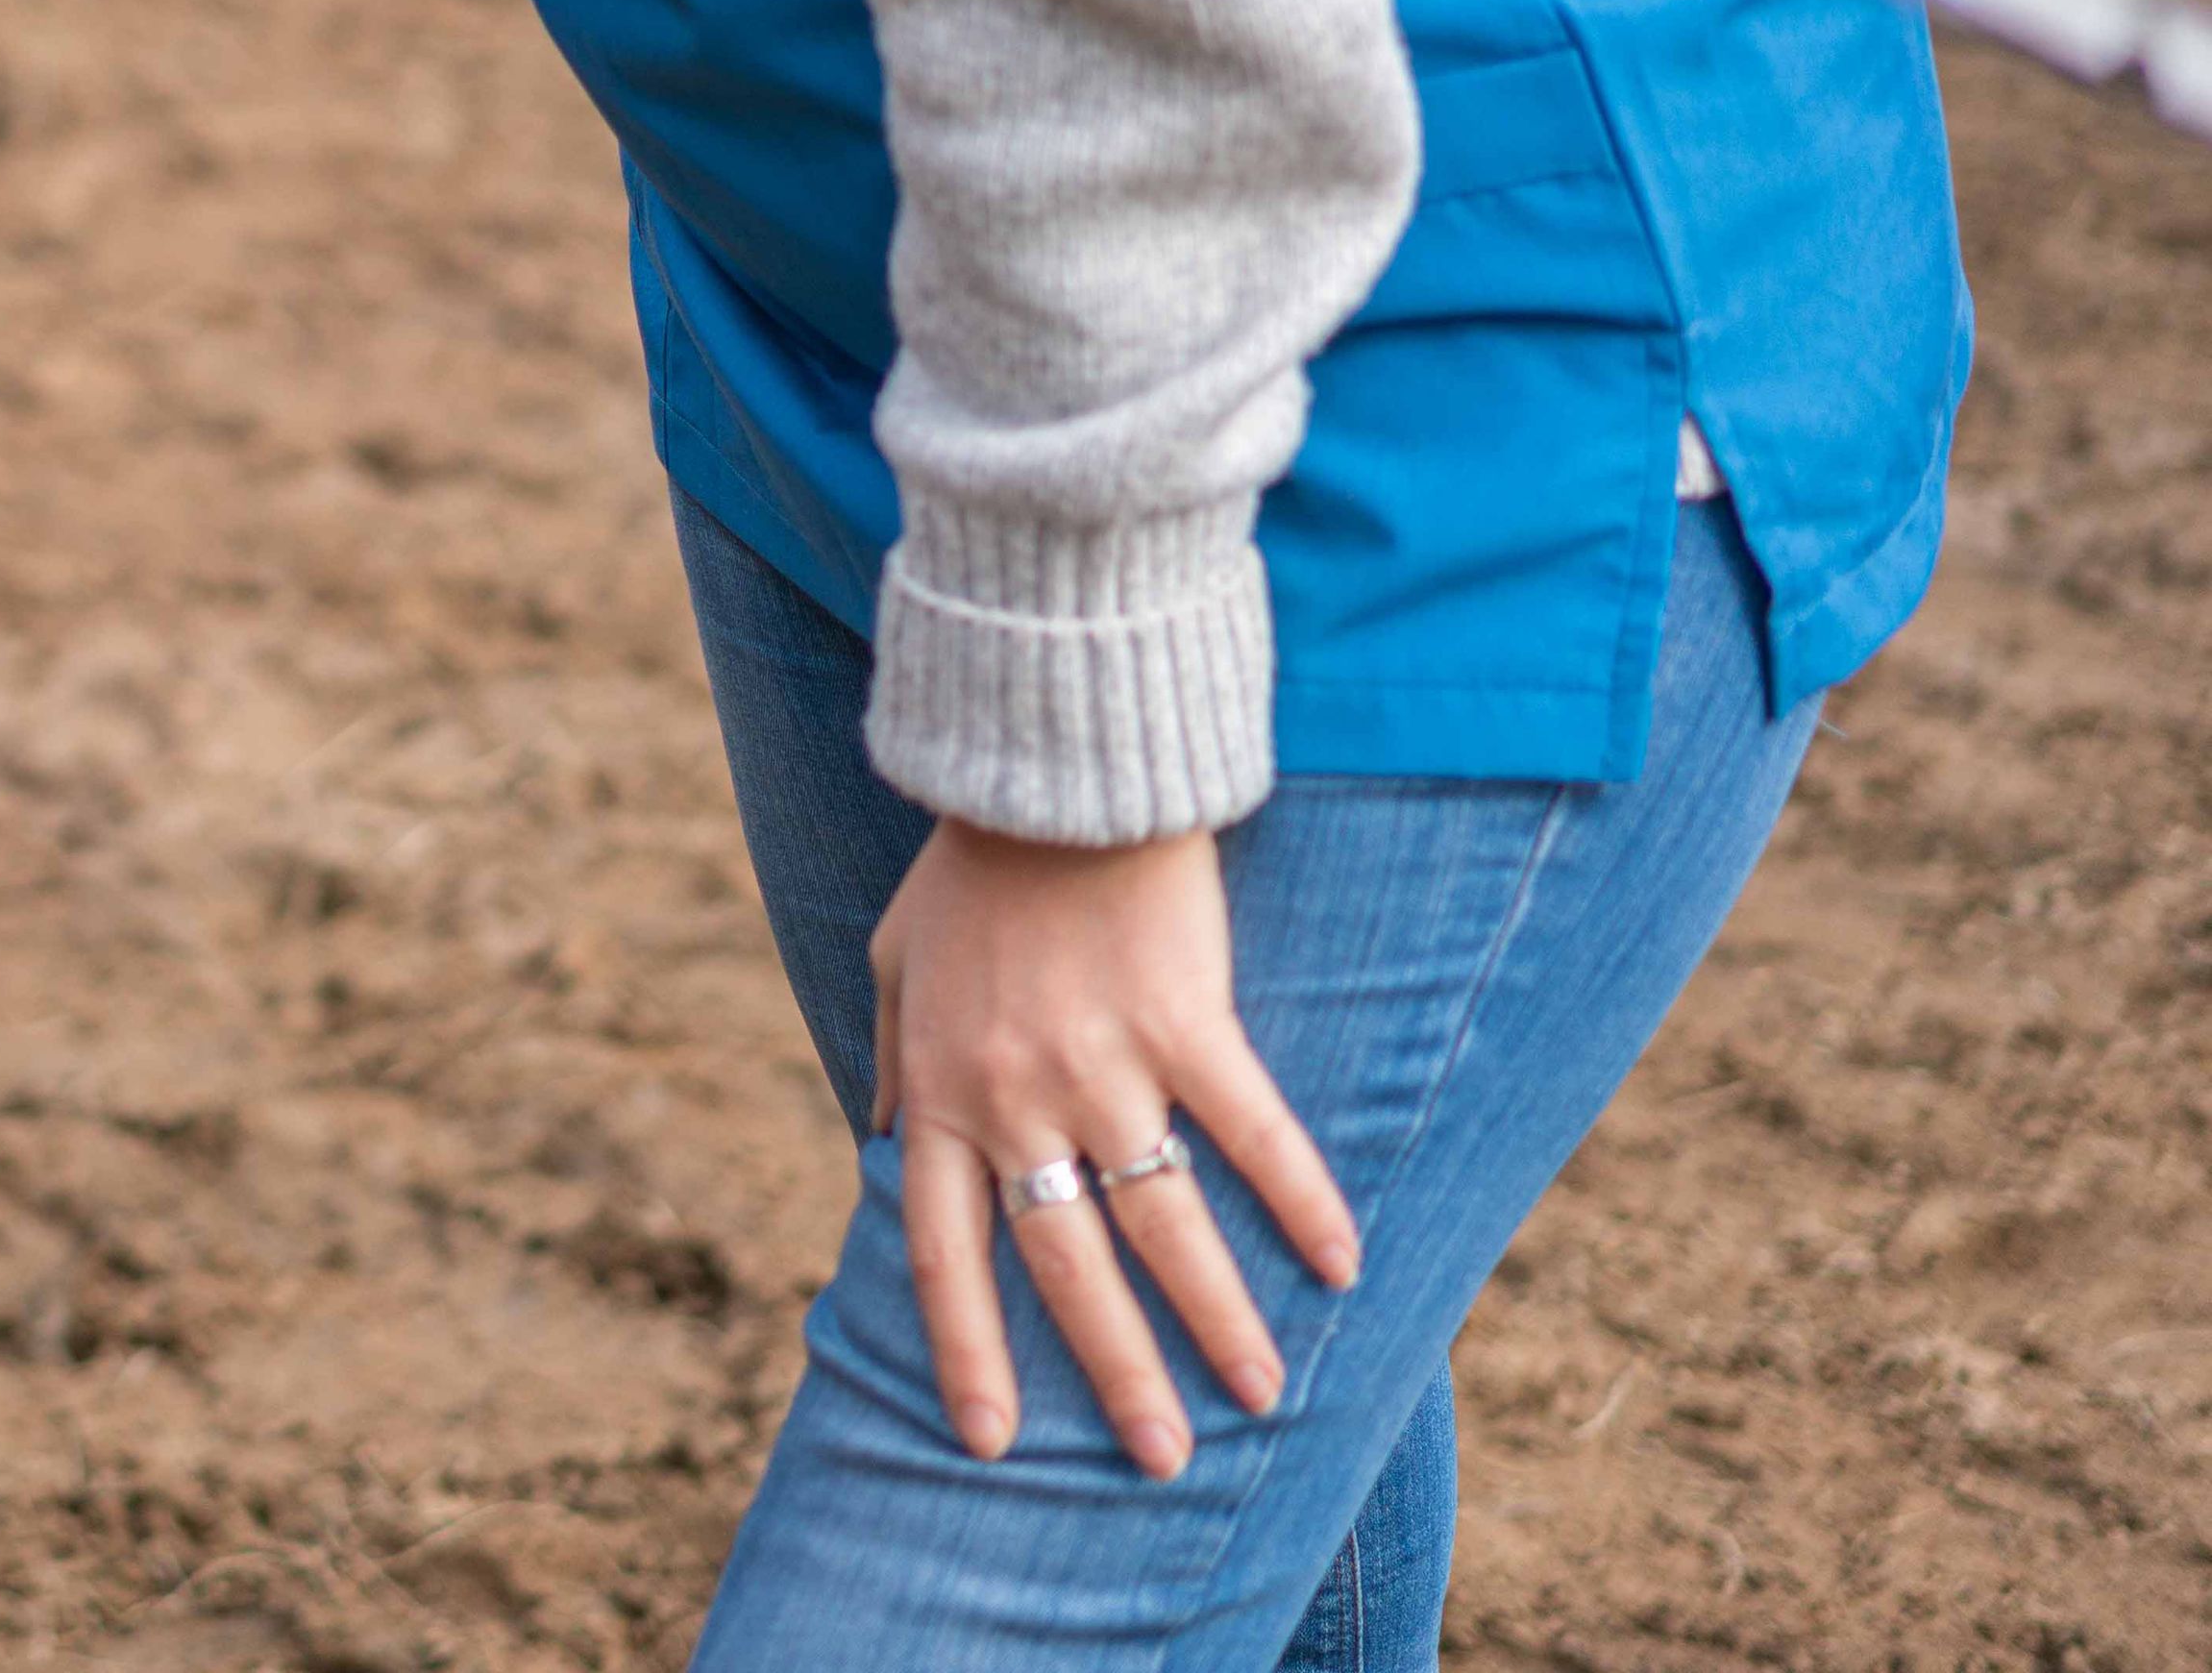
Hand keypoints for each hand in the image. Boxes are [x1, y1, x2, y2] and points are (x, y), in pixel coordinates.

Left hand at [869, 816, 1365, 1478]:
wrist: (1047, 766)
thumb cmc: (972, 867)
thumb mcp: (897, 961)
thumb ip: (896, 1061)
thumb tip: (883, 1144)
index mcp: (938, 1092)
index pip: (943, 1255)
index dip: (966, 1351)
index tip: (991, 1441)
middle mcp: (1014, 1097)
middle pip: (1067, 1267)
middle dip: (1116, 1374)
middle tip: (1162, 1461)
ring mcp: (1103, 1062)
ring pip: (1165, 1223)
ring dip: (1218, 1318)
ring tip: (1263, 1394)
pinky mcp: (1185, 1019)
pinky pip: (1252, 1132)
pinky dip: (1301, 1202)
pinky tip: (1344, 1266)